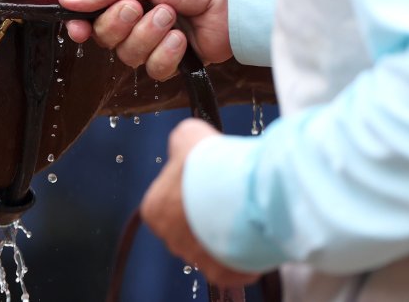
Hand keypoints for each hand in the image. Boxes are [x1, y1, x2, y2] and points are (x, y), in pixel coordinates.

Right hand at [57, 0, 232, 79]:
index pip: (91, 14)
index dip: (81, 24)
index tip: (77, 28)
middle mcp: (137, 17)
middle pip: (105, 37)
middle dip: (120, 23)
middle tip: (139, 6)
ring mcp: (155, 39)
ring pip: (128, 55)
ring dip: (148, 35)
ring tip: (171, 16)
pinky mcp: (175, 59)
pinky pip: (155, 69)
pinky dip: (167, 53)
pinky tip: (182, 37)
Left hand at [141, 119, 257, 286]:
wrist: (232, 188)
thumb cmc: (205, 162)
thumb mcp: (188, 136)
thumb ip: (183, 142)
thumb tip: (186, 143)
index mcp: (154, 209)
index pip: (170, 204)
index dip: (192, 193)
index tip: (211, 184)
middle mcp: (169, 238)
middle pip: (190, 228)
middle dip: (209, 217)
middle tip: (231, 200)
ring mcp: (195, 257)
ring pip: (213, 247)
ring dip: (228, 234)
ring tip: (246, 215)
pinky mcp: (222, 272)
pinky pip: (235, 266)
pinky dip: (246, 254)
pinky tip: (254, 235)